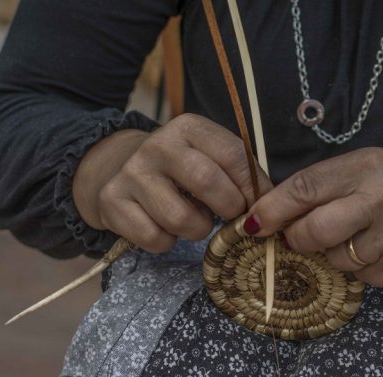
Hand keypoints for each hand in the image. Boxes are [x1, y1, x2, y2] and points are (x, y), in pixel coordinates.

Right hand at [72, 113, 270, 252]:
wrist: (115, 167)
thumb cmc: (181, 170)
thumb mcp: (209, 157)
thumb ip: (240, 175)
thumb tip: (270, 206)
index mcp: (190, 128)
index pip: (234, 155)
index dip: (254, 187)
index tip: (258, 204)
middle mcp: (158, 145)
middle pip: (207, 182)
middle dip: (229, 208)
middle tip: (231, 216)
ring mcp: (132, 173)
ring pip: (181, 219)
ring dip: (198, 230)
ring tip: (195, 220)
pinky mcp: (112, 202)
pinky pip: (155, 238)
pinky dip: (167, 242)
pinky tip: (165, 227)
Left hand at [247, 147, 382, 286]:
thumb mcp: (380, 163)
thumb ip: (335, 183)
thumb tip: (284, 213)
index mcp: (368, 167)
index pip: (304, 189)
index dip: (270, 209)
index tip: (250, 223)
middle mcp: (379, 202)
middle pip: (311, 232)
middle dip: (296, 238)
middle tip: (300, 236)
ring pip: (333, 260)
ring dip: (333, 253)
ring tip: (361, 235)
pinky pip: (361, 277)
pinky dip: (361, 267)